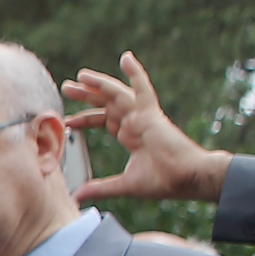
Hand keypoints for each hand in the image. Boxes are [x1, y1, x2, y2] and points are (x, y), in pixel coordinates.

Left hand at [63, 51, 230, 205]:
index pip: (103, 120)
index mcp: (131, 136)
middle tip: (67, 87)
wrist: (187, 179)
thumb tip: (77, 197)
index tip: (67, 120)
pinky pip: (142, 88)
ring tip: (80, 76)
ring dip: (99, 84)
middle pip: (106, 103)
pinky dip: (135, 73)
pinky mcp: (152, 114)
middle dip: (86, 95)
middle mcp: (135, 123)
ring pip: (117, 94)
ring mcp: (143, 116)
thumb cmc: (164, 181)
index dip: (84, 119)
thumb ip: (100, 188)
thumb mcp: (123, 185)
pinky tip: (126, 58)